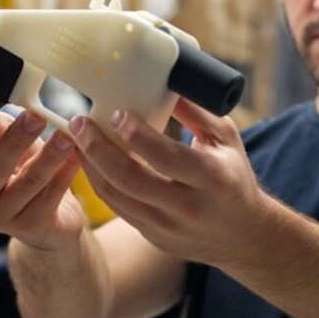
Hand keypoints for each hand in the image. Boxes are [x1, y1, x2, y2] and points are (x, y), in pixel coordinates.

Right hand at [0, 110, 84, 250]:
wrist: (45, 222)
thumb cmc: (22, 175)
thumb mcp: (9, 147)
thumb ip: (1, 129)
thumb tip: (0, 115)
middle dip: (16, 140)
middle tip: (36, 118)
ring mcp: (1, 218)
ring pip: (27, 182)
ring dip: (49, 156)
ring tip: (65, 137)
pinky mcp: (31, 227)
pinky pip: (51, 196)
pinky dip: (65, 174)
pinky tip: (77, 157)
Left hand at [69, 99, 267, 265]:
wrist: (242, 235)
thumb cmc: (233, 176)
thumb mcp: (226, 140)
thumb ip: (197, 111)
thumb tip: (165, 82)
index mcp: (213, 177)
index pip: (166, 157)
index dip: (137, 135)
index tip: (116, 112)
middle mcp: (190, 206)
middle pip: (131, 179)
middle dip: (98, 149)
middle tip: (79, 122)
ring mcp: (169, 226)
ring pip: (116, 196)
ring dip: (90, 165)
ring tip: (76, 138)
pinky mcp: (153, 236)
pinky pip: (118, 208)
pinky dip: (99, 182)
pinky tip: (89, 161)